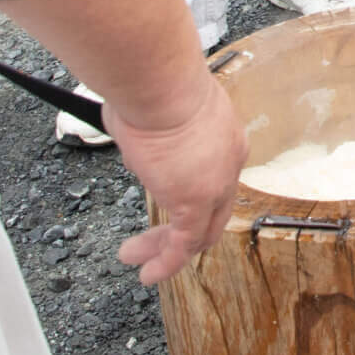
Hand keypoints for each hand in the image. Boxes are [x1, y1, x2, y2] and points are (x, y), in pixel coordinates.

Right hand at [103, 71, 246, 284]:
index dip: (191, 196)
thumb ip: (149, 125)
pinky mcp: (196, 201)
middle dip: (180, 229)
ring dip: (164, 249)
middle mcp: (227, 162)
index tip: (164, 200)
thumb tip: (128, 122)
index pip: (215, 178)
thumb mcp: (156, 105)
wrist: (160, 82)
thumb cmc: (154, 81)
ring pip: (197, 230)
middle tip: (153, 242)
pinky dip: (167, 262)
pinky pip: (185, 243)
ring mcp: (216, 183)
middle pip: (212, 210)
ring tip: (137, 260)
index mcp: (224, 136)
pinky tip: (149, 273)